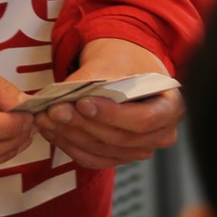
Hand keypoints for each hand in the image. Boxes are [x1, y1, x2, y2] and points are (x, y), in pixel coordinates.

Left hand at [34, 38, 184, 170]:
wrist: (126, 64)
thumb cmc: (126, 59)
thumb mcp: (112, 60)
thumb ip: (90, 78)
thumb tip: (62, 96)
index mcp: (171, 107)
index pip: (143, 119)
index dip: (111, 115)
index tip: (82, 102)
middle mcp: (161, 134)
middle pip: (120, 138)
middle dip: (82, 124)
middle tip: (53, 110)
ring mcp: (140, 149)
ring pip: (103, 151)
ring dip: (70, 136)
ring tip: (45, 118)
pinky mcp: (119, 156)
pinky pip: (93, 158)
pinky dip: (70, 145)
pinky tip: (51, 130)